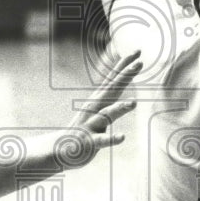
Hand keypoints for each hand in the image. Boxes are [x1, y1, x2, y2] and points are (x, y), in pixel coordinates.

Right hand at [52, 51, 141, 167]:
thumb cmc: (83, 130)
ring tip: (133, 103)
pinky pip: (102, 141)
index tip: (137, 51)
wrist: (59, 150)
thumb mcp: (97, 111)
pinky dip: (111, 139)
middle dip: (125, 76)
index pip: (113, 79)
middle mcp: (94, 108)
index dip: (125, 65)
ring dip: (119, 108)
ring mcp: (91, 124)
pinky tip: (122, 137)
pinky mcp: (89, 142)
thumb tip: (122, 89)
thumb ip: (108, 99)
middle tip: (140, 63)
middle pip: (112, 90)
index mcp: (98, 100)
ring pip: (107, 115)